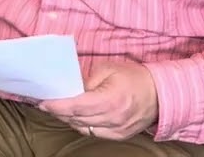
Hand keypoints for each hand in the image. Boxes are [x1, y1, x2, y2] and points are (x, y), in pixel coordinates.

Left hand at [37, 61, 159, 140]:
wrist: (160, 94)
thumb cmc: (134, 77)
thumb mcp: (108, 69)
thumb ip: (87, 80)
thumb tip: (70, 89)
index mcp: (110, 100)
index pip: (76, 106)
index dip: (56, 105)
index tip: (43, 102)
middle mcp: (113, 118)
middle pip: (76, 119)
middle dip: (58, 111)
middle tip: (46, 103)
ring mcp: (117, 130)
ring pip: (83, 128)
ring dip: (68, 119)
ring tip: (58, 109)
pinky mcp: (119, 136)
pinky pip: (93, 133)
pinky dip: (81, 125)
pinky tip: (75, 116)